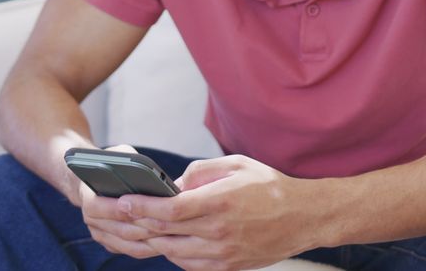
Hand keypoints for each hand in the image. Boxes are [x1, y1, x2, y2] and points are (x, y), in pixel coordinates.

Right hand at [76, 144, 165, 258]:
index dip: (116, 209)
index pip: (96, 207)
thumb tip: (146, 172)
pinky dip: (150, 247)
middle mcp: (91, 220)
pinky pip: (133, 250)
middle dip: (144, 226)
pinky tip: (168, 239)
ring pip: (128, 243)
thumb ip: (126, 160)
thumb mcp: (117, 154)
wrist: (95, 181)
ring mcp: (102, 235)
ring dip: (150, 239)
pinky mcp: (113, 244)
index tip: (137, 207)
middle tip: (167, 223)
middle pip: (119, 229)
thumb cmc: (111, 164)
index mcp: (87, 196)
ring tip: (173, 232)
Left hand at [123, 155, 317, 270]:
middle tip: (122, 214)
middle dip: (139, 222)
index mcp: (220, 201)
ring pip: (173, 251)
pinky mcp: (228, 266)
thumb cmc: (269, 186)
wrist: (303, 217)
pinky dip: (173, 253)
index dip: (141, 206)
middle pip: (165, 231)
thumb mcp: (235, 164)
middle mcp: (219, 230)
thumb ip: (199, 171)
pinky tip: (170, 240)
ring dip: (154, 239)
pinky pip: (189, 264)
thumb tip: (172, 185)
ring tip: (143, 227)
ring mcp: (223, 252)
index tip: (123, 200)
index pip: (170, 209)